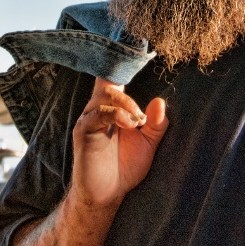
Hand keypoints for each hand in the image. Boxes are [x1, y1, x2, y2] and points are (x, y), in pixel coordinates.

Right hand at [71, 78, 168, 207]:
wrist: (108, 195)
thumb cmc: (125, 167)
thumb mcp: (148, 144)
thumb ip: (155, 124)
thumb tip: (160, 101)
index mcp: (112, 108)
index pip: (114, 80)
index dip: (122, 65)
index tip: (137, 51)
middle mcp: (98, 109)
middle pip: (109, 84)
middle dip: (129, 96)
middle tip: (142, 117)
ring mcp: (89, 119)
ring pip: (105, 96)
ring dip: (126, 104)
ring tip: (137, 123)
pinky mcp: (84, 132)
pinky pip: (98, 114)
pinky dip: (116, 115)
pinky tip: (128, 126)